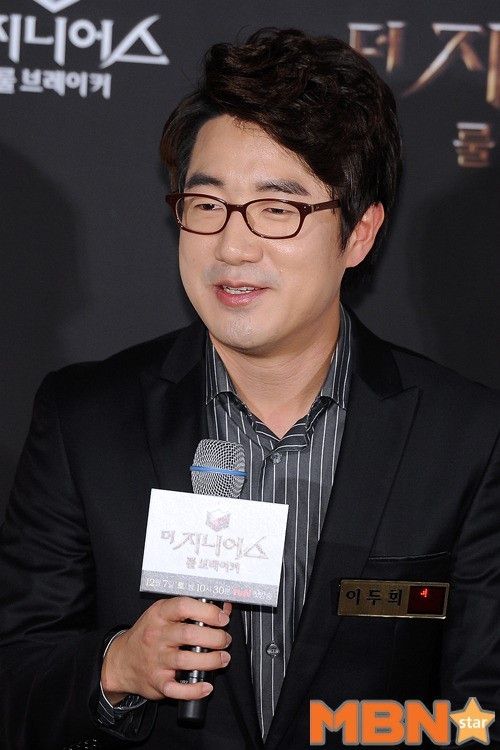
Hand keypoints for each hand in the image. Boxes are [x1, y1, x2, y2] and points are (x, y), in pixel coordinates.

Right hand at [101, 597, 231, 703]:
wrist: (122, 660)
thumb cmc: (148, 634)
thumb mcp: (164, 615)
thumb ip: (192, 610)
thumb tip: (223, 609)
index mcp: (160, 614)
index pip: (184, 606)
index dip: (207, 612)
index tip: (222, 618)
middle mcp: (157, 636)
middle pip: (189, 634)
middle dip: (215, 637)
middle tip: (225, 639)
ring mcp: (156, 659)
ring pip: (186, 660)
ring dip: (211, 661)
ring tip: (222, 658)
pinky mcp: (157, 681)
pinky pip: (177, 689)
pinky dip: (194, 690)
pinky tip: (206, 686)